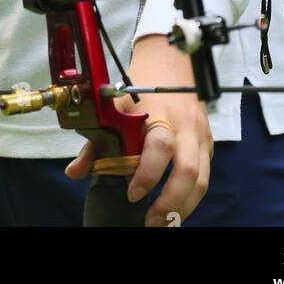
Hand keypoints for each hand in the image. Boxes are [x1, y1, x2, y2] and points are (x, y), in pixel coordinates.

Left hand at [66, 34, 213, 226]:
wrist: (168, 60)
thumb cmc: (140, 85)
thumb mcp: (113, 105)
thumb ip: (96, 141)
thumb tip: (76, 171)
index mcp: (159, 114)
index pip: (160, 148)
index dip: (148, 174)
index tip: (132, 194)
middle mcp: (184, 125)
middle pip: (187, 171)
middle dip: (170, 203)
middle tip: (151, 221)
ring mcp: (200, 133)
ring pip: (201, 179)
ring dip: (184, 206)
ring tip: (165, 223)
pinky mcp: (208, 141)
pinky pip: (205, 174)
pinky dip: (192, 195)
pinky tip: (177, 207)